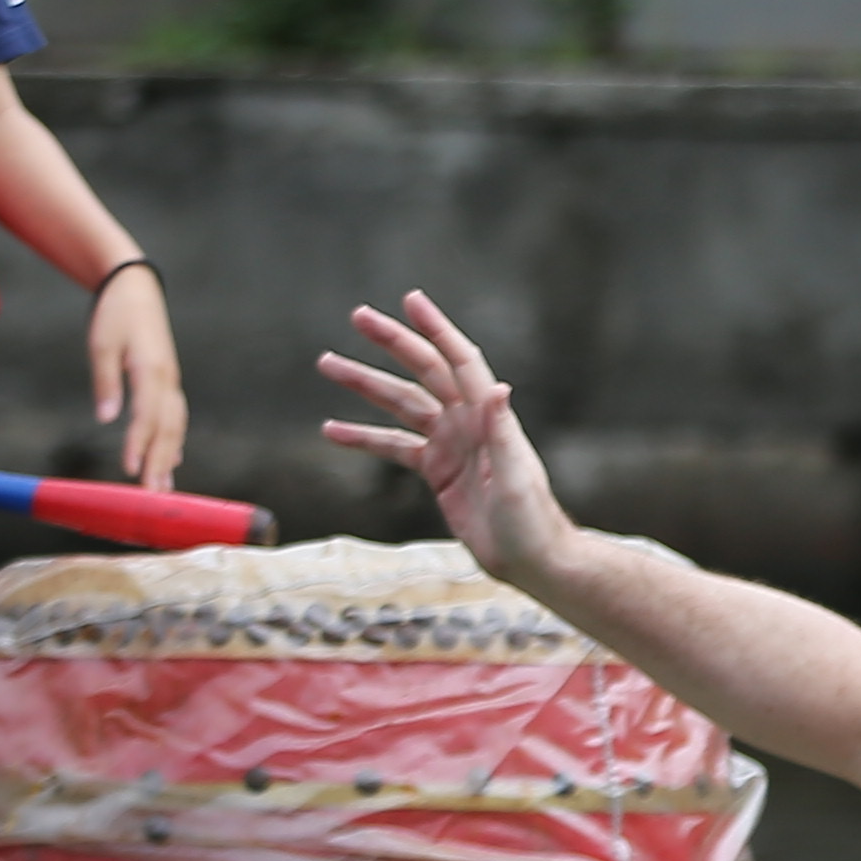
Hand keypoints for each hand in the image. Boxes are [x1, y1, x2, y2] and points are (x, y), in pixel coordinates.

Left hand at [86, 264, 188, 486]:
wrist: (136, 289)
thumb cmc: (115, 315)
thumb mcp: (101, 344)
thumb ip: (105, 382)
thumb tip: (107, 418)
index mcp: (151, 370)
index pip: (147, 416)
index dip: (139, 445)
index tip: (131, 471)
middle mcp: (167, 380)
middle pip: (167, 429)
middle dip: (160, 464)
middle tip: (154, 497)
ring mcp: (171, 382)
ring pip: (175, 427)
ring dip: (168, 458)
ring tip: (164, 489)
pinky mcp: (168, 382)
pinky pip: (175, 419)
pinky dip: (172, 442)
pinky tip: (170, 459)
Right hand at [321, 290, 572, 580]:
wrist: (532, 560)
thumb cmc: (531, 521)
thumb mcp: (517, 478)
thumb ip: (503, 434)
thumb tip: (499, 389)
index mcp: (488, 418)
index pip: (460, 361)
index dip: (437, 330)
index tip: (411, 301)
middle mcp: (469, 423)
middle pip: (425, 371)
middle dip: (393, 343)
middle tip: (358, 316)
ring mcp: (452, 445)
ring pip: (402, 404)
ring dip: (366, 385)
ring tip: (328, 364)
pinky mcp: (439, 471)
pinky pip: (395, 447)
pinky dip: (364, 438)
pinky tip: (331, 430)